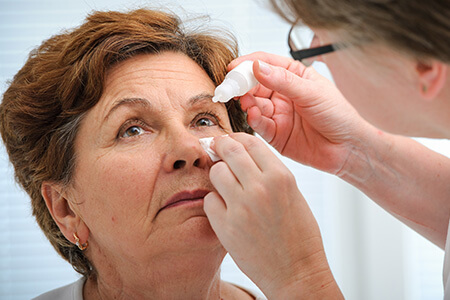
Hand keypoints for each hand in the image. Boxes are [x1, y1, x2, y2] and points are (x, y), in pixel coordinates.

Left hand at [204, 133, 341, 298]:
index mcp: (281, 177)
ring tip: (225, 185)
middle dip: (220, 146)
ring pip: (216, 172)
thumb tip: (243, 154)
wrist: (297, 272)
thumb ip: (269, 172)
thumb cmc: (299, 234)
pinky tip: (225, 209)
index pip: (251, 142)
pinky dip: (215, 202)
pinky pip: (210, 200)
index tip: (231, 140)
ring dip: (218, 175)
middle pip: (230, 150)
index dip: (237, 137)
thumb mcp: (293, 194)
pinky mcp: (226, 227)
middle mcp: (261, 188)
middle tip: (216, 148)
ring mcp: (241, 207)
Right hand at [229, 52, 374, 174]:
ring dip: (247, 102)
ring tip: (247, 102)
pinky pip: (258, 124)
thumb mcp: (312, 93)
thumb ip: (283, 81)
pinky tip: (254, 115)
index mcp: (294, 77)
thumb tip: (258, 68)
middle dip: (242, 85)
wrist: (347, 149)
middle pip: (255, 84)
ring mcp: (278, 114)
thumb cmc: (339, 116)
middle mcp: (283, 94)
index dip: (248, 64)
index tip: (233, 68)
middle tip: (232, 87)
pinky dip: (253, 119)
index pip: (266, 64)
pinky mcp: (275, 134)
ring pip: (254, 104)